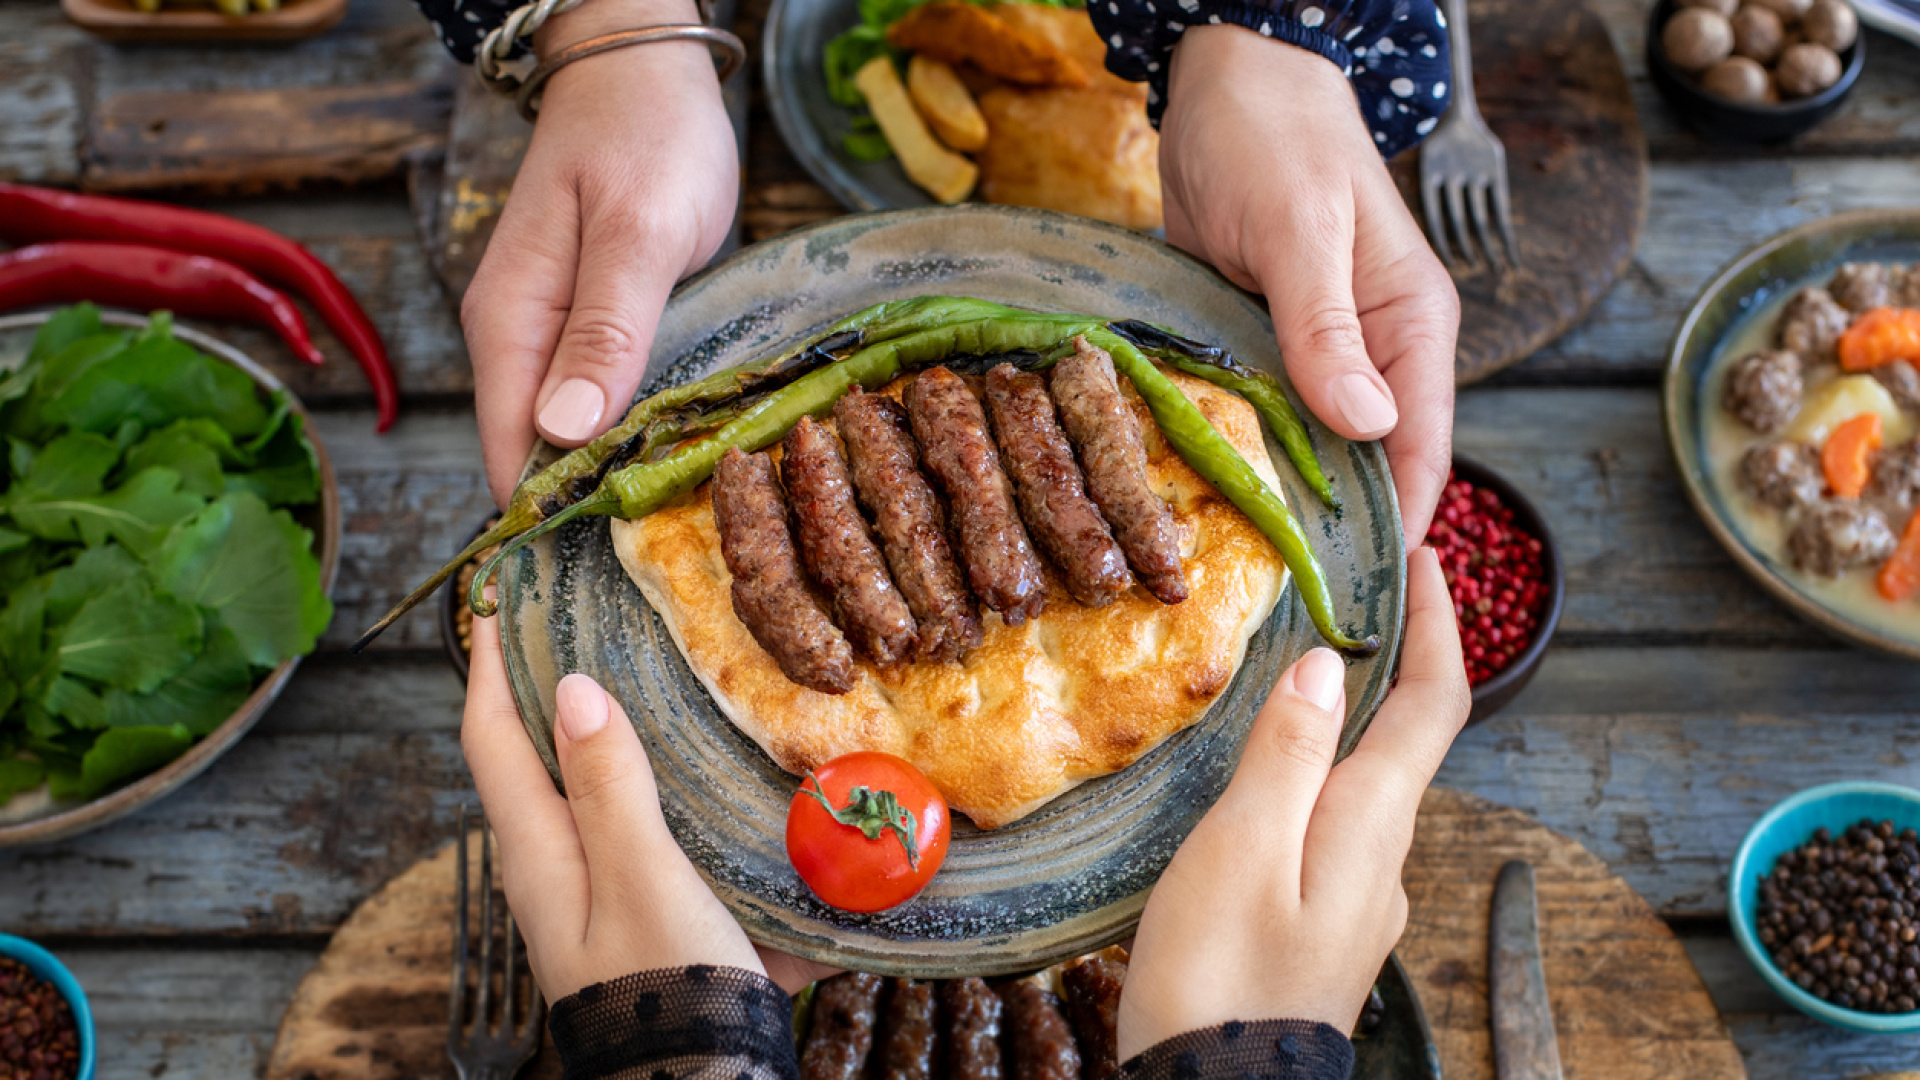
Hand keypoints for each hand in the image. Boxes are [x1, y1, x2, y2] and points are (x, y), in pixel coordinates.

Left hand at [461, 605, 836, 997]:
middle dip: (551, 679)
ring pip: (599, 787)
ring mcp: (609, 890)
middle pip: (537, 755)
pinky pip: (657, 825)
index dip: (486, 661)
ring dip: (616, 726)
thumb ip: (610, 786)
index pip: (491, 736)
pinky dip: (673, 779)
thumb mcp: (642, 881)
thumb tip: (568, 688)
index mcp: (540, 853)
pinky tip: (723, 755)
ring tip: (656, 661)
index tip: (496, 591)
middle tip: (585, 609)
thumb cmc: (669, 994)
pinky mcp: (659, 910)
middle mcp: (563, 866)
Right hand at [462, 0, 737, 506]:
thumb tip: (564, 433)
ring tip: (676, 511)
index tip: (614, 556)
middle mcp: (516, 336)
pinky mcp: (586, 321)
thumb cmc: (647, 135)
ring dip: (612, 470)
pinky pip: (596, 395)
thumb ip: (605, 330)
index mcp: (511, 323)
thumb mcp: (640, 232)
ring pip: (566, 429)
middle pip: (535, 452)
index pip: (510, 452)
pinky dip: (630, 427)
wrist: (642, 65)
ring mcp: (548, 329)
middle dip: (588, 504)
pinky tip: (674, 449)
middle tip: (664, 545)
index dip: (554, 513)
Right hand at [1116, 548, 1469, 1054]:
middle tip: (1348, 594)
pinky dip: (1313, 773)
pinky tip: (1261, 776)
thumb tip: (1325, 667)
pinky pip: (1330, 827)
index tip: (1422, 556)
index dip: (1437, 624)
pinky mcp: (1320, 927)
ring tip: (1290, 670)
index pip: (1433, 705)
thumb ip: (1286, 756)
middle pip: (1403, 740)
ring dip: (1346, 718)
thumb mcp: (1242, 850)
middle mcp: (1381, 860)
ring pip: (1362, 786)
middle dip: (1389, 660)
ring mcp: (1355, 900)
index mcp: (1372, 828)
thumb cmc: (1220, 980)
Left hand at [1159, 27, 1459, 545]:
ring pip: (1303, 445)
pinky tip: (1199, 493)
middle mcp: (1370, 351)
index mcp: (1411, 328)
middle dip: (1326, 521)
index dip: (1396, 521)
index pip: (1420, 448)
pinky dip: (1233, 447)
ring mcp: (1312, 353)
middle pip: (1362, 462)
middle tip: (1274, 592)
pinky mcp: (1257, 346)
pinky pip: (1253, 414)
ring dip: (1274, 491)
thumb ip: (1328, 329)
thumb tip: (1369, 424)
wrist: (1224, 81)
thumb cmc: (1276, 139)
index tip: (1353, 590)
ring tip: (1234, 563)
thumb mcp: (1301, 231)